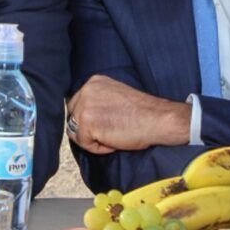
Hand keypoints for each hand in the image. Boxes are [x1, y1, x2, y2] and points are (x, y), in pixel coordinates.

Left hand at [66, 74, 190, 153]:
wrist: (157, 119)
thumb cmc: (142, 112)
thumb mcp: (115, 96)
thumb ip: (98, 101)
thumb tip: (85, 116)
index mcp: (93, 82)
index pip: (77, 104)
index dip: (90, 119)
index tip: (106, 124)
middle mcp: (86, 90)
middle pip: (73, 117)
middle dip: (87, 129)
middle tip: (109, 133)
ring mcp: (85, 105)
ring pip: (76, 132)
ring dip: (93, 139)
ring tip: (113, 137)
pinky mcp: (87, 122)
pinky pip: (84, 143)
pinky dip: (98, 148)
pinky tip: (113, 142)